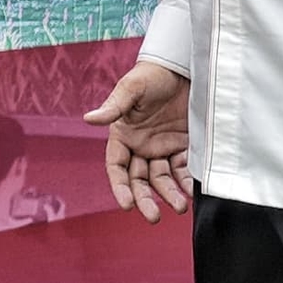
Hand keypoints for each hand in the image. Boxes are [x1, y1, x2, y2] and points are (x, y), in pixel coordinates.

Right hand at [83, 61, 193, 220]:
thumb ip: (113, 107)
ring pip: (162, 179)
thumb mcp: (130, 88)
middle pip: (139, 180)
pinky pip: (184, 169)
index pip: (117, 168)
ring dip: (169, 194)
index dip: (120, 187)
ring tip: (180, 206)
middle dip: (145, 199)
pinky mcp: (183, 146)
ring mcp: (162, 148)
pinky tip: (193, 191)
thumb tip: (89, 119)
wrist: (183, 66)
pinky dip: (187, 181)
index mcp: (123, 136)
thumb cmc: (151, 75)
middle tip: (154, 217)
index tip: (128, 204)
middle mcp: (141, 146)